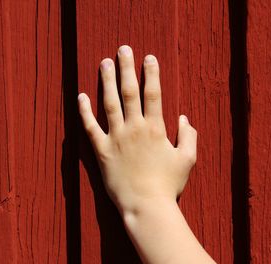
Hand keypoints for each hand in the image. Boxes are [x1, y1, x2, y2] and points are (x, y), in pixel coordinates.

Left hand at [78, 45, 196, 214]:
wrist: (146, 206)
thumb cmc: (168, 185)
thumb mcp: (187, 160)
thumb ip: (189, 137)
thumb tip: (185, 118)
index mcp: (155, 129)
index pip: (153, 94)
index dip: (151, 74)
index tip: (149, 58)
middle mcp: (134, 128)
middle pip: (129, 92)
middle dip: (127, 68)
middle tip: (123, 49)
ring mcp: (116, 138)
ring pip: (109, 103)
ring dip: (107, 81)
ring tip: (104, 63)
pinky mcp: (101, 151)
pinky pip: (90, 127)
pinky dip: (84, 111)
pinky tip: (81, 96)